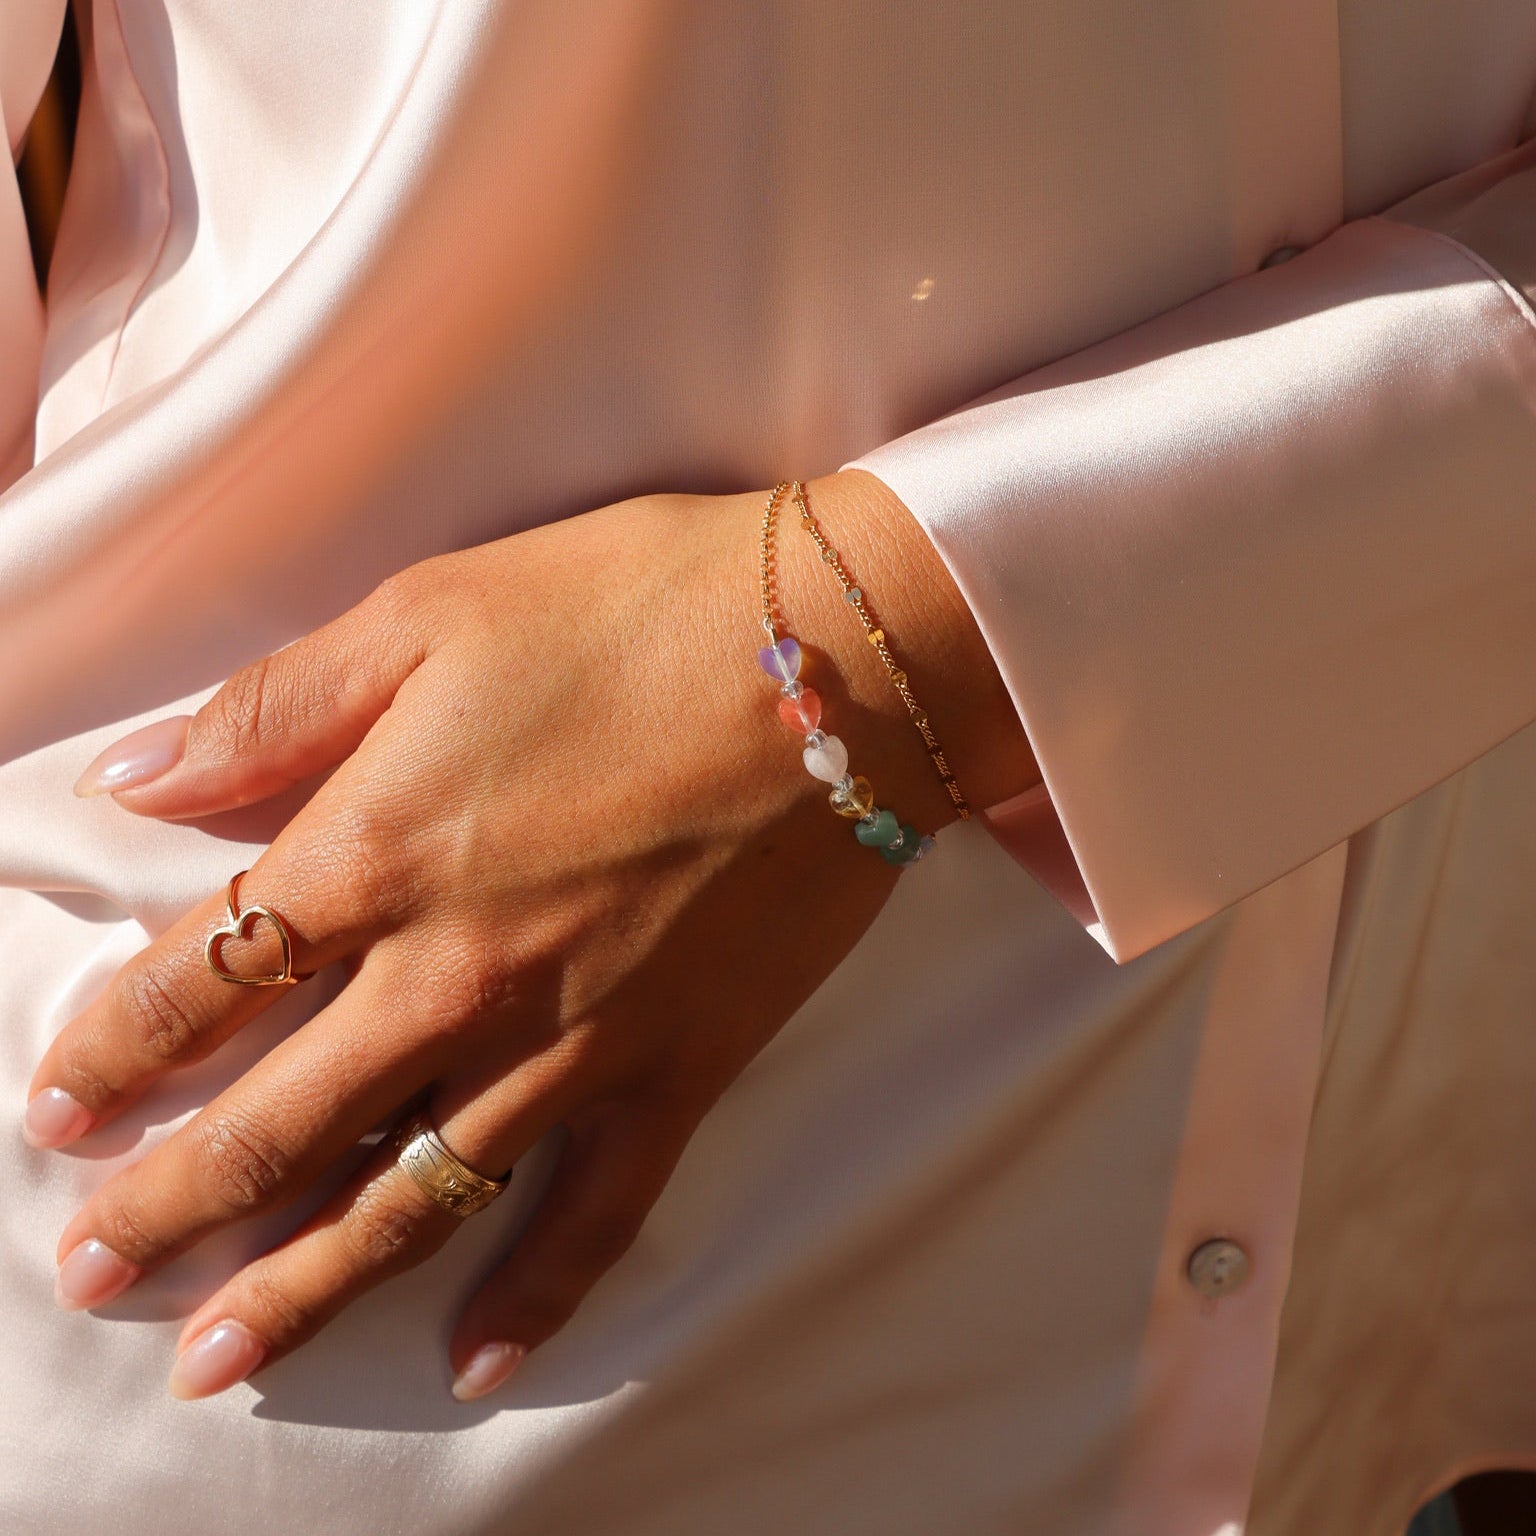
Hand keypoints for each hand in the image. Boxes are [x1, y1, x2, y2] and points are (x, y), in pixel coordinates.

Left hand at [25, 470, 1036, 1401]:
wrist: (846, 660)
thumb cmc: (639, 607)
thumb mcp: (435, 612)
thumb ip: (278, 707)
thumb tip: (136, 776)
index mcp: (380, 852)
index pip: (203, 979)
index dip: (116, 1047)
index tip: (58, 1104)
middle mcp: (458, 976)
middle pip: (278, 1123)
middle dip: (169, 1204)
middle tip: (91, 1270)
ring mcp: (573, 1042)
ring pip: (408, 1199)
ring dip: (299, 1288)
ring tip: (216, 1360)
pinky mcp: (679, 1069)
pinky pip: (596, 1213)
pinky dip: (536, 1294)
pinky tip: (477, 1358)